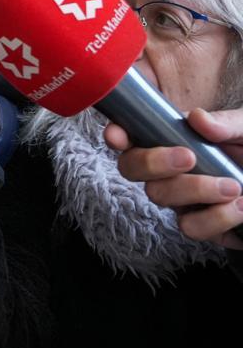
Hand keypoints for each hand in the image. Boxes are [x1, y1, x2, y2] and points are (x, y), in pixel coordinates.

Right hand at [106, 107, 242, 248]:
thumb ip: (226, 123)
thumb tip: (198, 118)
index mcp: (171, 140)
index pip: (131, 136)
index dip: (117, 136)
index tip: (119, 136)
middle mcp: (166, 171)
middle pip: (132, 169)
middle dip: (155, 163)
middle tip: (191, 157)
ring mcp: (180, 199)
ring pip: (160, 198)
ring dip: (196, 192)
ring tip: (236, 187)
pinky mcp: (199, 224)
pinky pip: (192, 228)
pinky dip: (218, 218)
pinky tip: (241, 207)